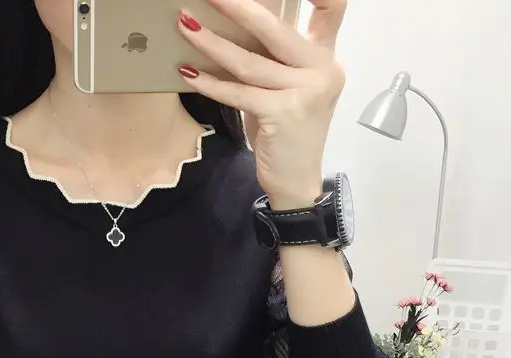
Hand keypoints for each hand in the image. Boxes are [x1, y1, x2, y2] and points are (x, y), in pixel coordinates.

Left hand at [178, 0, 346, 207]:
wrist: (297, 181)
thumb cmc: (285, 134)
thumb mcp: (287, 90)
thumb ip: (273, 61)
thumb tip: (228, 33)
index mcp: (325, 57)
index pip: (332, 9)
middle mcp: (322, 70)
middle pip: (275, 28)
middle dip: (237, 7)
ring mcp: (305, 92)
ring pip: (248, 61)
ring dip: (210, 43)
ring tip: (184, 26)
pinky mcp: (283, 114)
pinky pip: (238, 93)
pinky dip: (209, 83)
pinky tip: (187, 73)